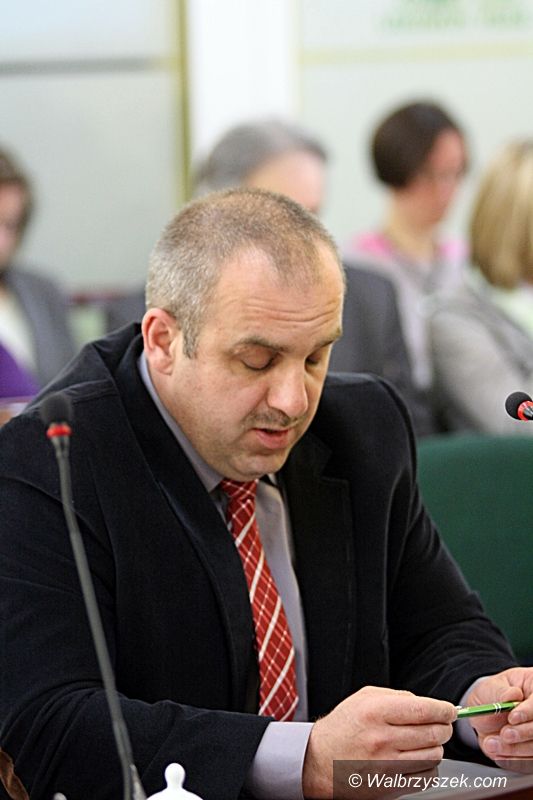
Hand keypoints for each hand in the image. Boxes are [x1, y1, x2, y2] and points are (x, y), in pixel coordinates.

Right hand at [302, 685, 455, 798]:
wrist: (320, 761)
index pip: (424, 709)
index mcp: (375, 712)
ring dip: (436, 747)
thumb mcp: (363, 698)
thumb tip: (428, 704)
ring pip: (434, 755)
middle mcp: (381, 739)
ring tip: (424, 741)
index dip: (444, 709)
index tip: (450, 710)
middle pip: (433, 733)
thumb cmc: (343, 727)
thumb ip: (397, 696)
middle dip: (443, 727)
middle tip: (440, 724)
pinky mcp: (390, 786)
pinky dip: (429, 767)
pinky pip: (426, 777)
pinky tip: (417, 759)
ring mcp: (387, 766)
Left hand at [464, 667, 532, 767]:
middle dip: (523, 733)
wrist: (487, 713)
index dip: (528, 711)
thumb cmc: (493, 694)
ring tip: (492, 744)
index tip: (512, 717)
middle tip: (504, 734)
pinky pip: (529, 761)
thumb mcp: (492, 687)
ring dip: (515, 749)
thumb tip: (512, 695)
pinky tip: (498, 755)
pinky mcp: (532, 751)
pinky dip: (514, 760)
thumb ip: (501, 691)